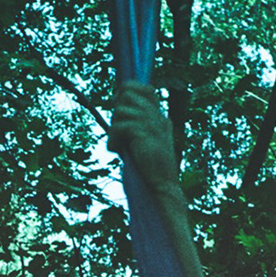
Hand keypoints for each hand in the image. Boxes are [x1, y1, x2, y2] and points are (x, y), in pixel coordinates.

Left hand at [109, 81, 178, 196]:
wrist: (162, 187)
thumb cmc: (151, 171)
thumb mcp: (147, 146)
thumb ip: (139, 131)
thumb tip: (122, 120)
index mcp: (160, 119)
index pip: (146, 89)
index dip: (128, 91)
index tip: (118, 106)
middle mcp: (157, 118)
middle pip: (129, 93)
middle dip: (116, 110)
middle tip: (117, 131)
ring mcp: (152, 124)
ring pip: (121, 109)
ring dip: (113, 128)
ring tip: (117, 145)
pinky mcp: (144, 134)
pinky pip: (119, 126)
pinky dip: (113, 140)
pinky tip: (116, 152)